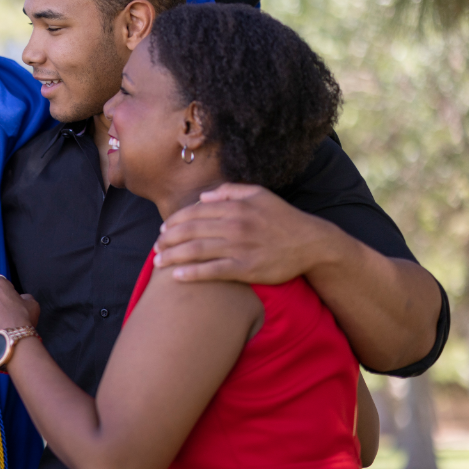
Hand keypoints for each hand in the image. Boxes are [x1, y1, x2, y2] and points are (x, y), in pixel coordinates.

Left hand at [154, 183, 332, 283]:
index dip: (175, 221)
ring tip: (158, 261)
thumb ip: (230, 192)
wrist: (312, 244)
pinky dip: (192, 273)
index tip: (163, 229)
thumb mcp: (260, 195)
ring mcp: (240, 247)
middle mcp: (235, 225)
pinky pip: (213, 271)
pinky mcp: (246, 268)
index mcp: (236, 207)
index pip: (195, 212)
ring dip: (172, 255)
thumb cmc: (283, 219)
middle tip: (155, 247)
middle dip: (167, 239)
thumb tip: (204, 197)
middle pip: (190, 231)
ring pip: (196, 250)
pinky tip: (176, 276)